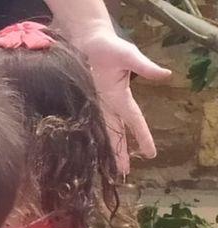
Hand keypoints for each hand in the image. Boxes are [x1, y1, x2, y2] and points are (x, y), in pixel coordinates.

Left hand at [61, 23, 170, 173]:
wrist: (84, 40)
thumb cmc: (109, 47)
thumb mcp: (129, 56)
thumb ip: (145, 67)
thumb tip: (166, 75)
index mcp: (121, 98)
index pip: (134, 121)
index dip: (143, 137)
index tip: (151, 153)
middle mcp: (106, 106)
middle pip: (115, 134)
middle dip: (120, 153)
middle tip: (124, 173)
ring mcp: (90, 107)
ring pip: (97, 134)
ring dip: (100, 152)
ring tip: (103, 170)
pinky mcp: (75, 104)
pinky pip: (78, 124)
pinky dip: (79, 138)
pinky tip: (78, 152)